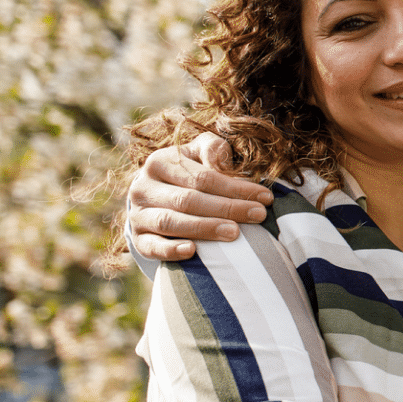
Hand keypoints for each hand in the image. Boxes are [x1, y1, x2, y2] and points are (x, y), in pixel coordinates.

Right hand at [128, 132, 273, 260]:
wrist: (152, 196)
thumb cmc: (186, 172)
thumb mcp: (198, 153)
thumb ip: (213, 150)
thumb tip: (225, 160)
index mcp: (160, 162)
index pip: (202, 177)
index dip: (235, 187)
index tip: (264, 198)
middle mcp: (143, 187)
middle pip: (188, 200)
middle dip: (227, 208)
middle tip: (258, 216)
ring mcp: (138, 215)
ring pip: (170, 222)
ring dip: (204, 228)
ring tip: (234, 234)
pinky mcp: (137, 239)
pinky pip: (152, 246)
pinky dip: (171, 250)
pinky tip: (192, 251)